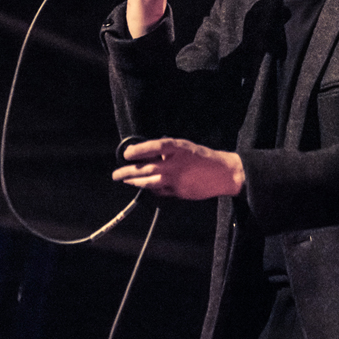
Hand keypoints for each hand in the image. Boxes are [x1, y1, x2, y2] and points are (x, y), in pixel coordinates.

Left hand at [112, 137, 244, 199]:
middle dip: (128, 172)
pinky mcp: (178, 191)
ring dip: (135, 182)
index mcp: (178, 148)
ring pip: (149, 182)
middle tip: (116, 174)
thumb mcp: (185, 146)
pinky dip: (150, 188)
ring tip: (126, 181)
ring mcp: (176, 179)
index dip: (138, 150)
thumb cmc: (202, 158)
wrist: (222, 173)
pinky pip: (159, 190)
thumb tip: (147, 153)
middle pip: (146, 168)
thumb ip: (167, 150)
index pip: (153, 147)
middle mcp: (175, 164)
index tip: (126, 154)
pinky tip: (145, 186)